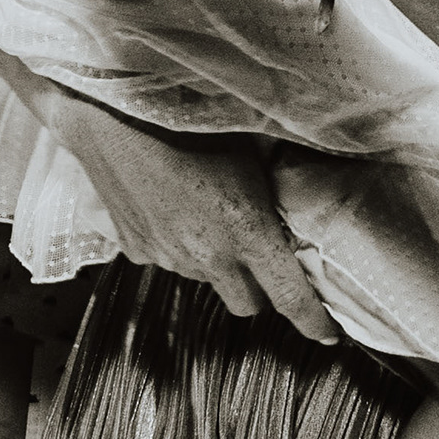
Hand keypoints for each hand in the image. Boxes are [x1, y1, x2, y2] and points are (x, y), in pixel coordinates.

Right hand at [41, 92, 336, 341]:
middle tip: (267, 256)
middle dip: (263, 289)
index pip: (290, 297)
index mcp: (247, 230)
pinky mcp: (136, 248)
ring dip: (218, 265)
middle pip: (247, 304)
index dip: (313, 320)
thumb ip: (279, 180)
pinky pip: (168, 261)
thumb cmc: (189, 113)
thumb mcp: (252, 143)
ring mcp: (167, 255)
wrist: (112, 107)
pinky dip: (179, 247)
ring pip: (206, 281)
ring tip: (213, 218)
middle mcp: (208, 254)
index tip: (327, 331)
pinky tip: (175, 208)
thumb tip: (304, 194)